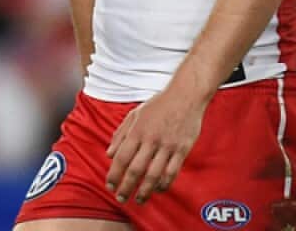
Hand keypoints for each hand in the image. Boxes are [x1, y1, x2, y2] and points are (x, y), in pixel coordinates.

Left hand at [105, 86, 206, 204]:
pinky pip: (172, 172)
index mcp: (138, 130)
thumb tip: (109, 154)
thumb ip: (121, 134)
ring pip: (154, 174)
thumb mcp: (135, 114)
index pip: (121, 158)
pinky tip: (158, 190)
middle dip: (126, 187)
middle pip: (136, 169)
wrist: (186, 94)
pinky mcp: (182, 149)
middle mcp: (151, 139)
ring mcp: (168, 145)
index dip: (114, 174)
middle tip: (121, 198)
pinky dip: (164, 184)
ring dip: (145, 191)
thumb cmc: (160, 104)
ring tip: (139, 200)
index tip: (110, 185)